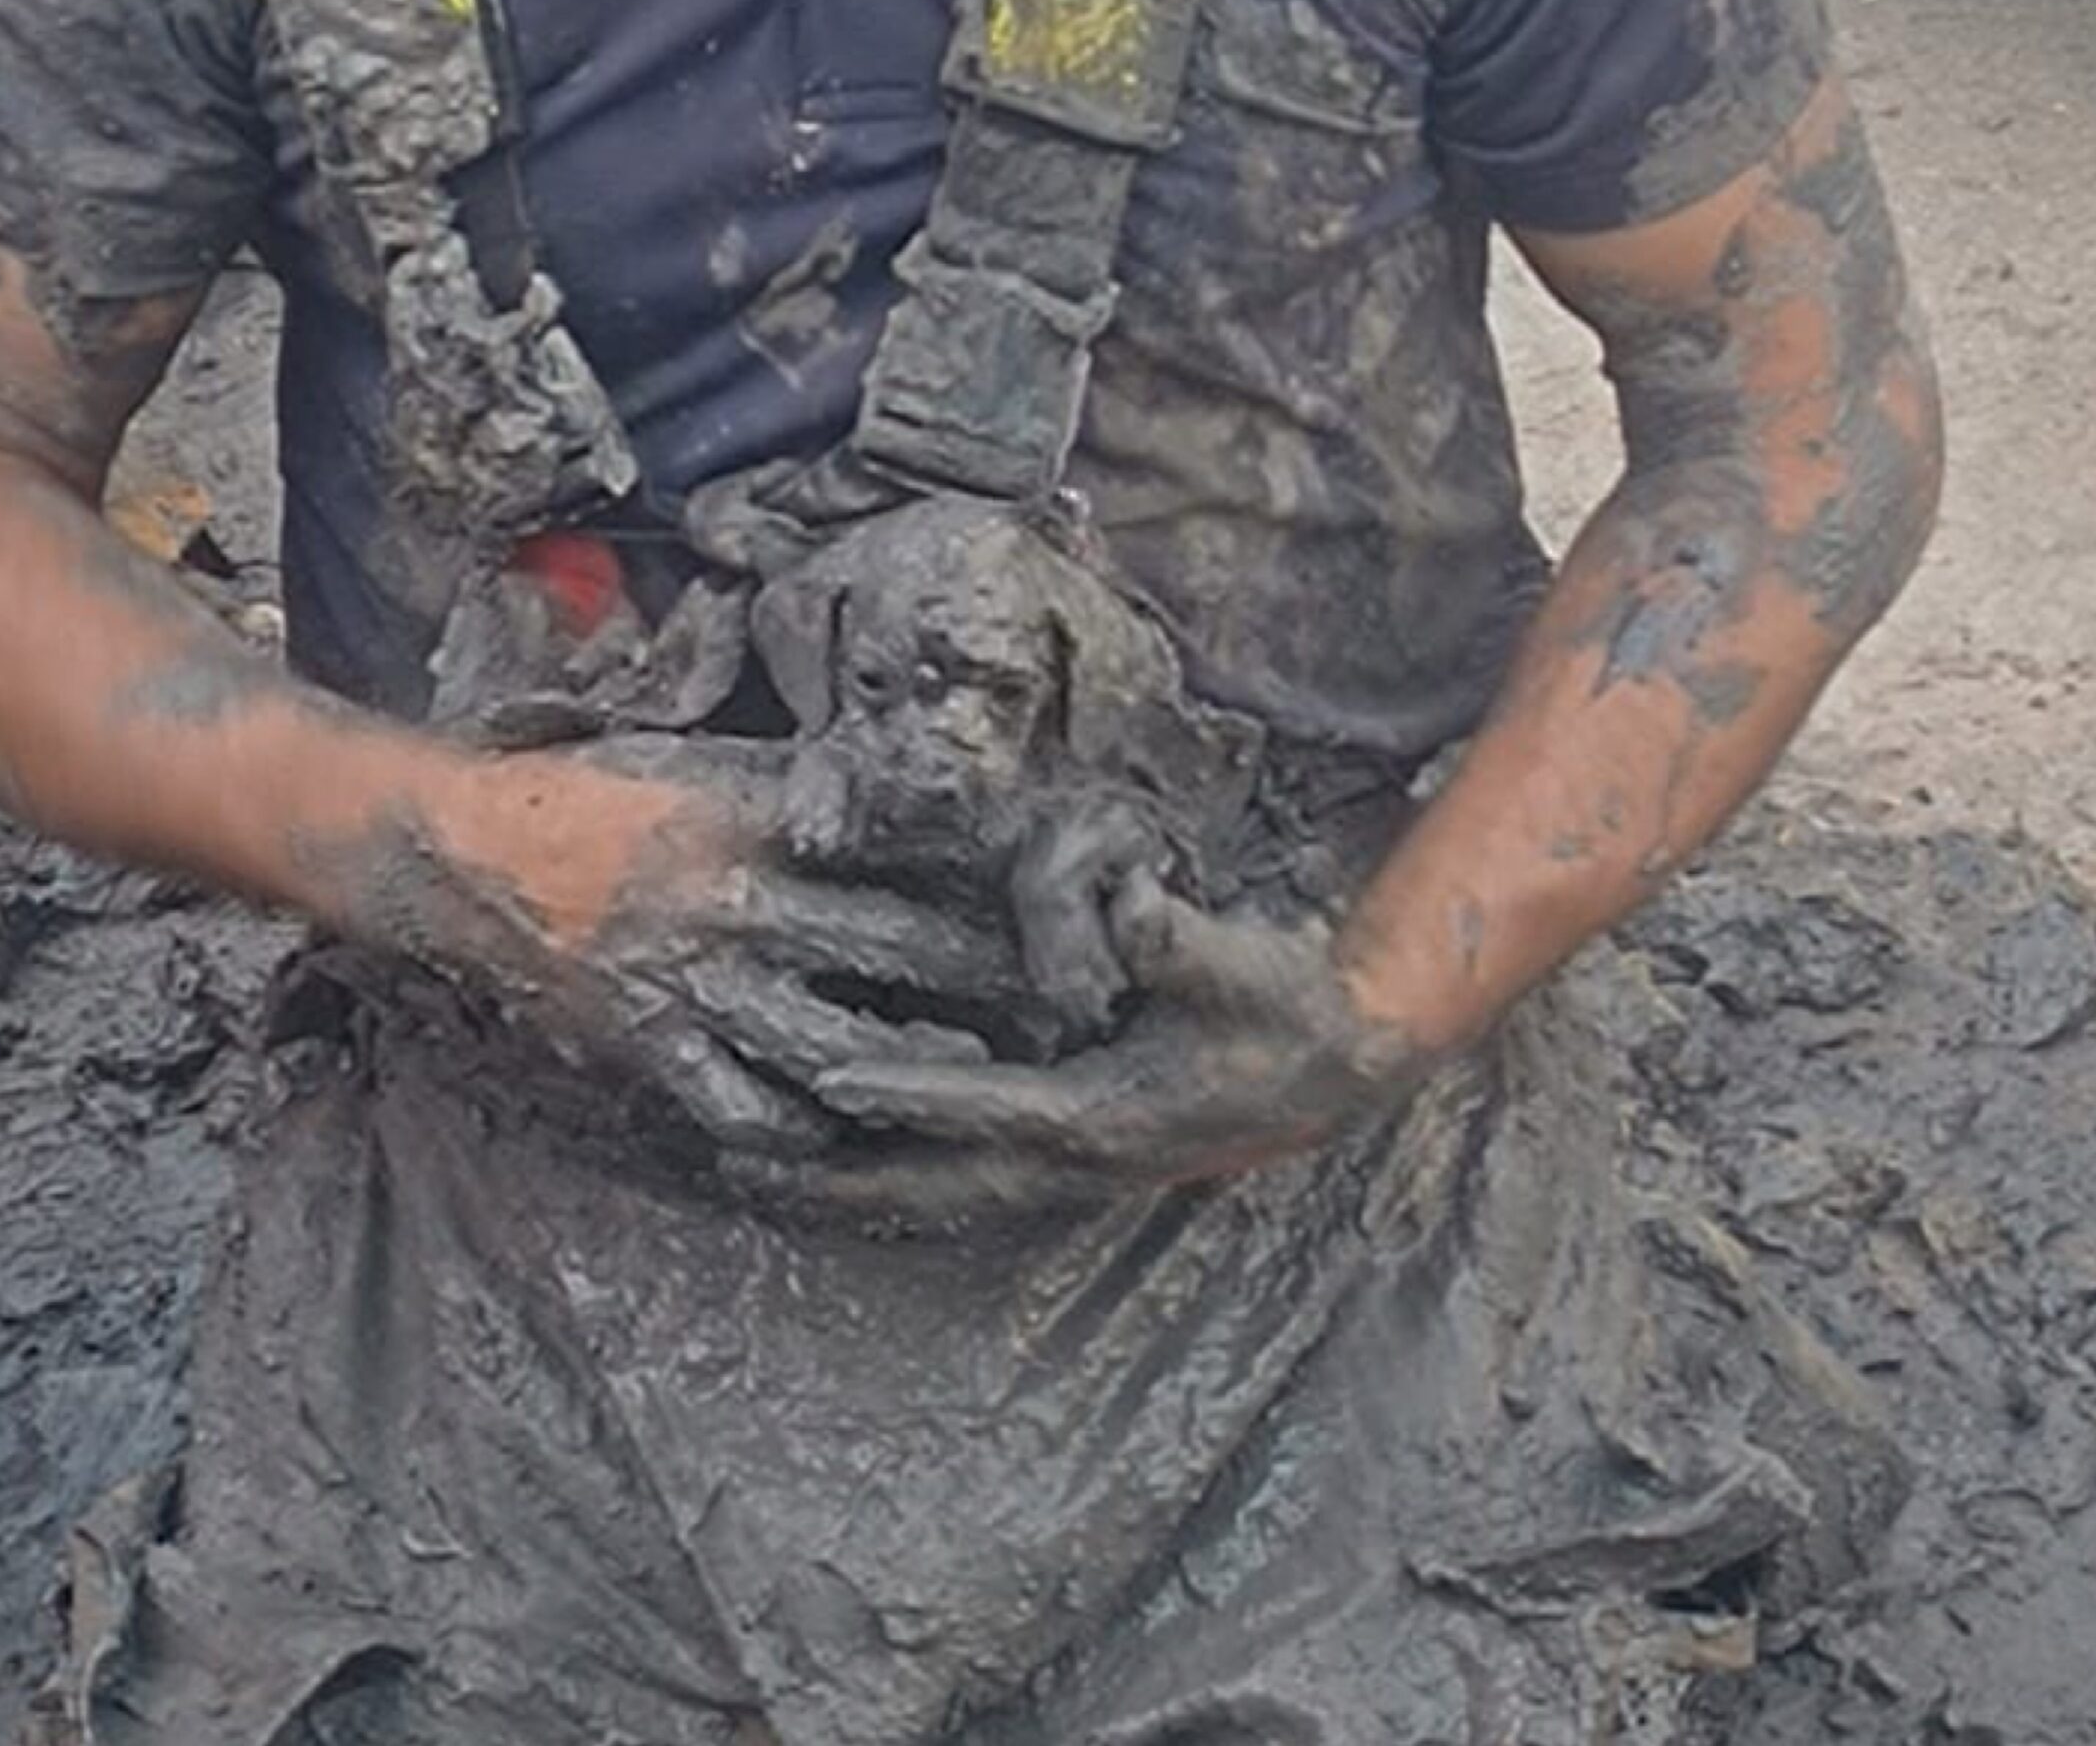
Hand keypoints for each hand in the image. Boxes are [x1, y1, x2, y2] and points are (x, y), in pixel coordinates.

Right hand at [349, 738, 1040, 1160]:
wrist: (461, 854)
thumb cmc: (590, 795)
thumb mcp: (698, 764)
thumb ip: (795, 791)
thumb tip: (897, 800)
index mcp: (756, 821)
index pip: (897, 851)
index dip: (982, 883)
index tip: (1051, 906)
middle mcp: (737, 905)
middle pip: (892, 950)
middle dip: (982, 983)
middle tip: (1061, 1011)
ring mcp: (695, 987)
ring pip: (833, 1047)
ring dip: (914, 1070)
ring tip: (980, 1086)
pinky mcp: (654, 1050)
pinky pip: (744, 1111)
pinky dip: (802, 1130)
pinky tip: (850, 1138)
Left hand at [812, 870, 1424, 1186]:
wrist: (1343, 1061)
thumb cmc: (1291, 1006)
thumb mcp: (1244, 966)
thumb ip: (1183, 942)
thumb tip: (1134, 907)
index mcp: (1109, 1116)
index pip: (986, 1106)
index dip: (907, 1090)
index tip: (829, 1081)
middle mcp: (1081, 1157)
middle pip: (941, 1180)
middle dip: (847, 1180)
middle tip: (751, 1170)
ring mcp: (1078, 1166)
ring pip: (949, 1189)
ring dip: (864, 1188)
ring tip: (773, 1178)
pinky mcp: (1080, 1155)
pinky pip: (972, 1174)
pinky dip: (908, 1174)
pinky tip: (856, 1164)